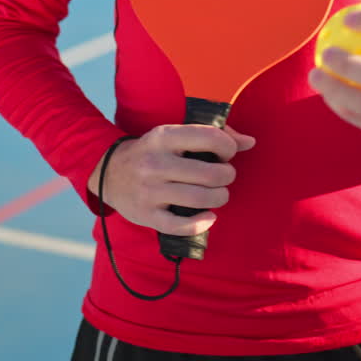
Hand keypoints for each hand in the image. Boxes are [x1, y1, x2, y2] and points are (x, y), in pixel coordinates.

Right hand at [88, 124, 255, 236]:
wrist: (109, 172)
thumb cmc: (154, 151)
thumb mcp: (175, 135)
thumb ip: (214, 134)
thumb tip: (251, 142)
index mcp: (164, 137)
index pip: (210, 138)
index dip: (229, 147)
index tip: (227, 154)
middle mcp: (155, 163)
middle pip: (210, 173)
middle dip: (227, 176)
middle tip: (224, 176)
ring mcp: (150, 191)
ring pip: (201, 199)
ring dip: (219, 198)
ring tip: (218, 194)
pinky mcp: (146, 215)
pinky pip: (183, 226)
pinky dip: (202, 223)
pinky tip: (209, 216)